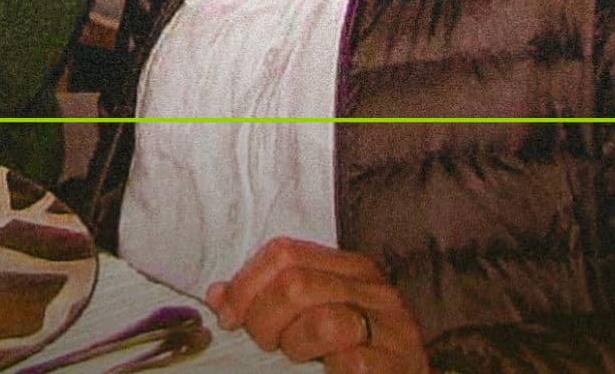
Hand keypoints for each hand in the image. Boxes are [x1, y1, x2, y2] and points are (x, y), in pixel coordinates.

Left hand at [210, 238, 425, 373]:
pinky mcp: (395, 363)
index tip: (229, 317)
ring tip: (298, 357)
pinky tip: (327, 371)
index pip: (285, 253)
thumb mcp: (314, 316)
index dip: (246, 284)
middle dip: (263, 318)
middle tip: (265, 343)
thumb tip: (219, 295)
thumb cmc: (356, 352)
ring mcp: (389, 326)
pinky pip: (349, 360)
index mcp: (350, 268)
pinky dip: (327, 368)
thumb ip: (270, 301)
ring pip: (321, 320)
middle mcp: (372, 289)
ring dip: (295, 345)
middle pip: (295, 284)